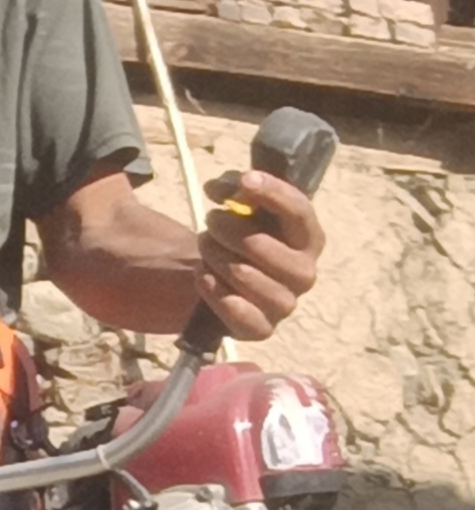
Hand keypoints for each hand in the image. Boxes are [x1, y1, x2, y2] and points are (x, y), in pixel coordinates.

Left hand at [196, 169, 323, 341]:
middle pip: (268, 249)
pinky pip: (242, 315)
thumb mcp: (239, 203)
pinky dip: (216, 294)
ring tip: (205, 246)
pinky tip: (203, 276)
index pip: (299, 213)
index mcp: (307, 237)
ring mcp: (285, 303)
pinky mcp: (262, 328)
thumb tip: (221, 189)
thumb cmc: (241, 232)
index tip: (245, 181)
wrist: (224, 276)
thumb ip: (232, 187)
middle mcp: (304, 272)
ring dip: (218, 259)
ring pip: (250, 280)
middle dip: (231, 231)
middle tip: (211, 220)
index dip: (273, 194)